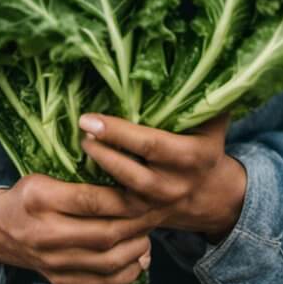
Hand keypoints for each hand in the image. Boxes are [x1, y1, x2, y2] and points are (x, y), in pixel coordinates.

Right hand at [0, 172, 162, 283]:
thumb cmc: (27, 196)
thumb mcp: (43, 176)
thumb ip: (77, 178)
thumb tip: (122, 180)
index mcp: (40, 199)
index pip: (90, 200)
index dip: (122, 197)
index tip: (144, 189)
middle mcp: (46, 234)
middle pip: (103, 234)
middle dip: (136, 224)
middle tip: (155, 211)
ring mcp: (53, 263)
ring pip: (106, 263)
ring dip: (135, 249)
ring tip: (148, 234)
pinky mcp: (59, 281)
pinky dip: (125, 274)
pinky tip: (137, 258)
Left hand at [78, 112, 247, 242]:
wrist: (213, 197)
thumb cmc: (206, 146)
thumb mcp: (212, 122)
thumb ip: (202, 96)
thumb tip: (190, 60)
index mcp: (190, 157)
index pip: (149, 144)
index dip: (118, 133)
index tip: (89, 119)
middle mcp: (173, 186)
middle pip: (130, 174)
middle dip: (102, 153)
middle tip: (80, 131)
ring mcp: (156, 208)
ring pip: (118, 202)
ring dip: (91, 182)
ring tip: (75, 155)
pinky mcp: (141, 223)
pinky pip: (113, 222)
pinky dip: (91, 212)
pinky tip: (69, 192)